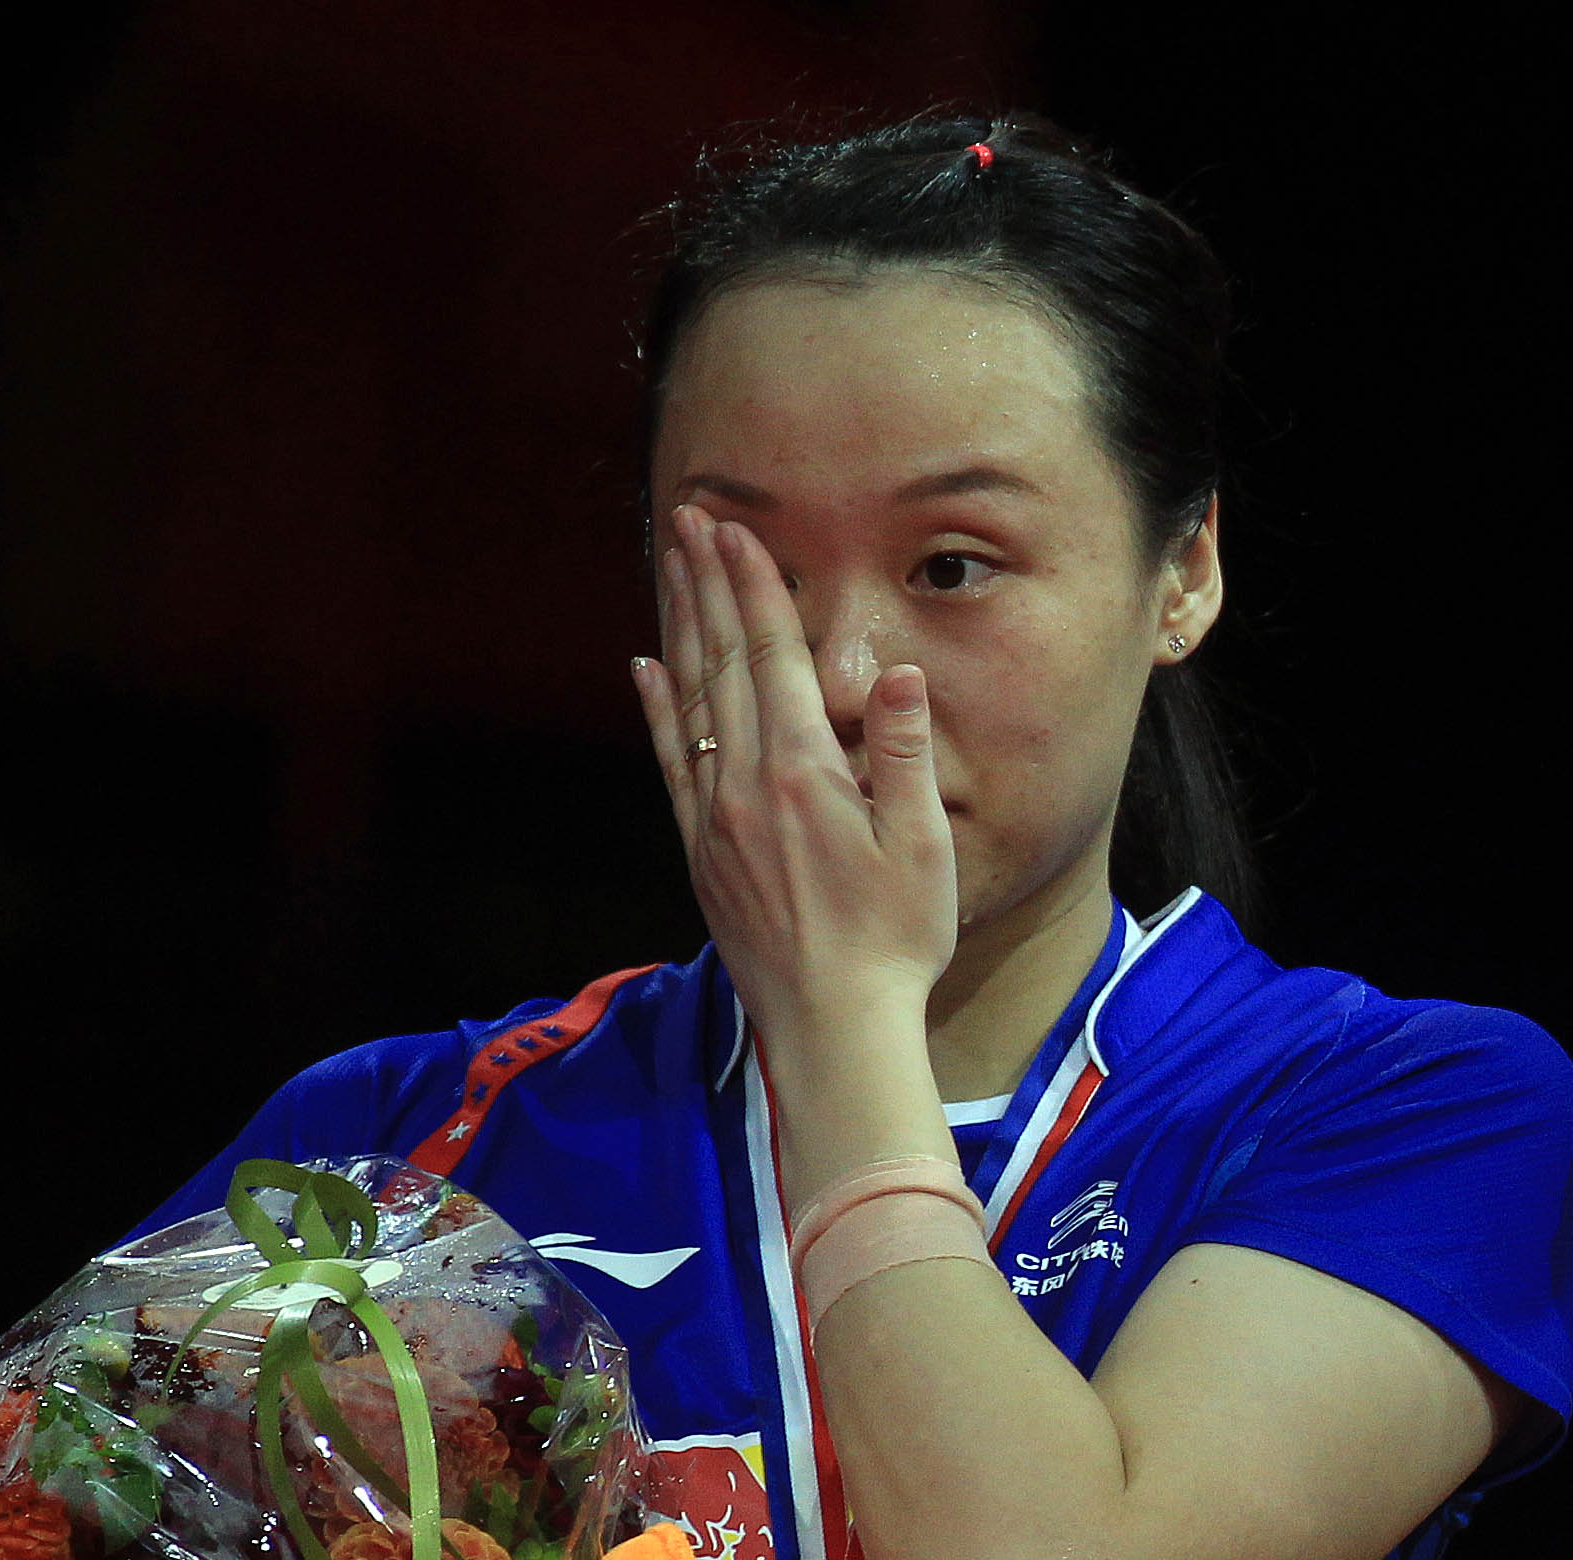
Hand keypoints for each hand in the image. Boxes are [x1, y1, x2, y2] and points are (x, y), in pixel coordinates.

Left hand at [633, 505, 957, 1042]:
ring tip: (670, 568)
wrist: (832, 1026)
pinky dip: (658, 707)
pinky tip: (648, 668)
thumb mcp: (924, 849)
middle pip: (721, 663)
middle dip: (705, 585)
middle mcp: (747, 785)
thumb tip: (898, 673)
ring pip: (689, 700)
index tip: (735, 532)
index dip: (754, 589)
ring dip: (680, 627)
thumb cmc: (896, 942)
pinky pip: (670, 761)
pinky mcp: (702, 850)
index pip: (775, 659)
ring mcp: (716, 817)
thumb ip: (904, 755)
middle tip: (689, 520)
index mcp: (807, 775)